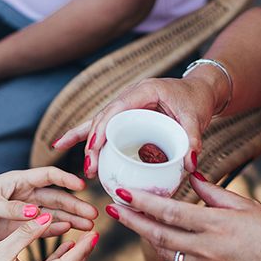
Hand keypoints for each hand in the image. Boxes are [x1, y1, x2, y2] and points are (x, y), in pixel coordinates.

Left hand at [0, 166, 97, 241]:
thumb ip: (12, 209)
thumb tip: (36, 212)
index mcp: (19, 181)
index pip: (49, 176)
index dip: (66, 180)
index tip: (82, 187)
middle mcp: (25, 194)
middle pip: (56, 197)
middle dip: (75, 205)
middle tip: (93, 215)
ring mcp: (24, 210)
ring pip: (53, 213)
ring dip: (70, 218)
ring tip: (88, 226)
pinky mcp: (19, 225)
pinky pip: (41, 227)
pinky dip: (55, 229)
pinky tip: (69, 232)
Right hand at [52, 76, 219, 177]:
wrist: (199, 91)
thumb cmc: (197, 100)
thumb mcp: (196, 117)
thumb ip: (193, 139)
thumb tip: (190, 165)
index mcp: (143, 91)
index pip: (116, 110)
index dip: (102, 129)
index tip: (95, 148)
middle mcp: (128, 97)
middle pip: (102, 120)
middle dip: (92, 145)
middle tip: (90, 169)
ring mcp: (123, 107)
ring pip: (96, 124)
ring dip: (84, 144)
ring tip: (73, 162)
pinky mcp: (123, 118)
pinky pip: (99, 127)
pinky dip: (82, 137)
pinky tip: (61, 144)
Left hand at [106, 174, 260, 260]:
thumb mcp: (248, 208)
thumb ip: (215, 194)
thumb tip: (194, 176)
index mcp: (216, 226)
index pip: (169, 212)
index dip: (142, 203)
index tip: (122, 193)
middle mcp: (204, 248)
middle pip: (156, 233)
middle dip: (130, 219)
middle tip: (111, 207)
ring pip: (161, 249)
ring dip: (143, 234)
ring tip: (128, 219)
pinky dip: (163, 249)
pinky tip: (155, 238)